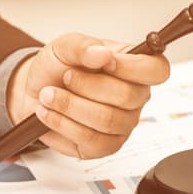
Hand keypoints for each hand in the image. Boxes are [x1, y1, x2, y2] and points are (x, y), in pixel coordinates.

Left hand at [7, 33, 169, 158]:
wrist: (35, 90)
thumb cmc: (57, 67)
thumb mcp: (65, 46)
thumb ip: (83, 46)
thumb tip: (102, 54)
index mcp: (134, 67)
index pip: (157, 70)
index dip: (133, 67)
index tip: (105, 61)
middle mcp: (135, 98)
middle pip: (127, 96)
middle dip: (86, 85)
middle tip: (65, 77)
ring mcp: (122, 125)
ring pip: (106, 120)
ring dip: (69, 105)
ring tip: (48, 95)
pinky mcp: (105, 146)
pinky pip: (90, 140)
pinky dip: (62, 124)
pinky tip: (48, 113)